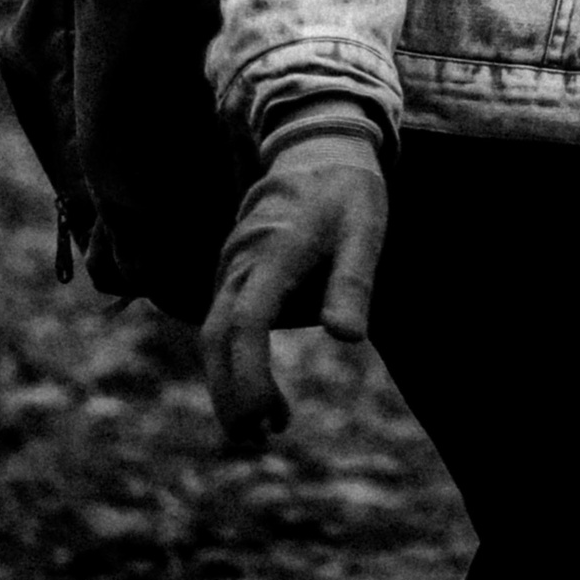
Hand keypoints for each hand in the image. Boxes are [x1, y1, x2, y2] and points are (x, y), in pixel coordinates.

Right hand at [200, 129, 386, 453]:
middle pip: (217, 337)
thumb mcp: (364, 229)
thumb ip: (354, 279)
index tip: (267, 417)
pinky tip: (261, 389)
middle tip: (258, 437)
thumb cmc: (347, 190)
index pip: (246, 324)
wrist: (317, 143)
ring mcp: (231, 263)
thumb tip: (347, 336)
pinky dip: (233, 358)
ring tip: (268, 423)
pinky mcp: (234, 269)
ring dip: (230, 381)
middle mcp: (240, 261)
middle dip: (230, 393)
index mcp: (271, 253)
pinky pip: (222, 320)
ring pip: (214, 331)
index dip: (248, 376)